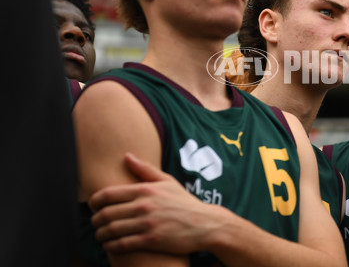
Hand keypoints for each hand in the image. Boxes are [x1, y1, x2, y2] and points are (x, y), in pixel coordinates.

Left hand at [89, 153, 226, 253]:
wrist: (204, 224)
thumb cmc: (184, 202)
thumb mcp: (167, 181)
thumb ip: (145, 169)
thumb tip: (126, 156)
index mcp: (146, 189)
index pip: (108, 194)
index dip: (93, 202)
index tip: (92, 206)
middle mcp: (144, 205)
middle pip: (106, 213)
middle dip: (95, 220)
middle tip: (95, 223)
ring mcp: (147, 223)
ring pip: (111, 230)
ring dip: (100, 234)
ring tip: (101, 235)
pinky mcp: (150, 240)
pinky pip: (121, 244)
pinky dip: (111, 245)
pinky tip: (110, 244)